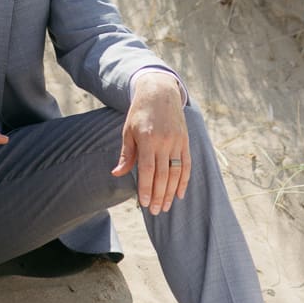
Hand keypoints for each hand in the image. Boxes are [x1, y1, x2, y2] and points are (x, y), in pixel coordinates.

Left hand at [112, 72, 189, 214]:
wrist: (160, 92)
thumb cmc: (140, 112)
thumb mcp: (128, 130)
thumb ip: (126, 154)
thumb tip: (116, 174)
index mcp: (147, 138)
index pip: (147, 169)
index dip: (146, 188)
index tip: (143, 203)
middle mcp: (164, 141)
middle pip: (163, 174)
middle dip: (159, 195)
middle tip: (155, 211)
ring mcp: (177, 141)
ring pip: (176, 172)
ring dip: (171, 192)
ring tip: (166, 206)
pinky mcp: (185, 141)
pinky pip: (187, 164)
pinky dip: (184, 180)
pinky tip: (180, 193)